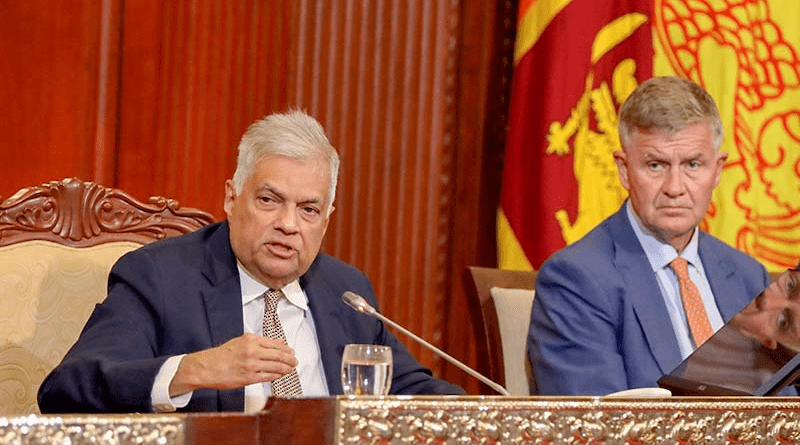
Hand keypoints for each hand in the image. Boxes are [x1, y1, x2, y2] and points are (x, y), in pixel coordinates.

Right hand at [169, 333, 297, 395]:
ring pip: (276, 367)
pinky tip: (280, 375)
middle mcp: (252, 351)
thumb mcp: (241, 342)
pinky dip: (276, 376)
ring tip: (291, 369)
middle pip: (279, 355)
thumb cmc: (222, 355)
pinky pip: (268, 377)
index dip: (286, 349)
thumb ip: (260, 342)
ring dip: (286, 369)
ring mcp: (251, 365)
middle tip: (295, 361)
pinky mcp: (248, 378)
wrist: (206, 367)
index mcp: (251, 340)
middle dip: (290, 359)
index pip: (275, 343)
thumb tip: (278, 341)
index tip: (291, 351)